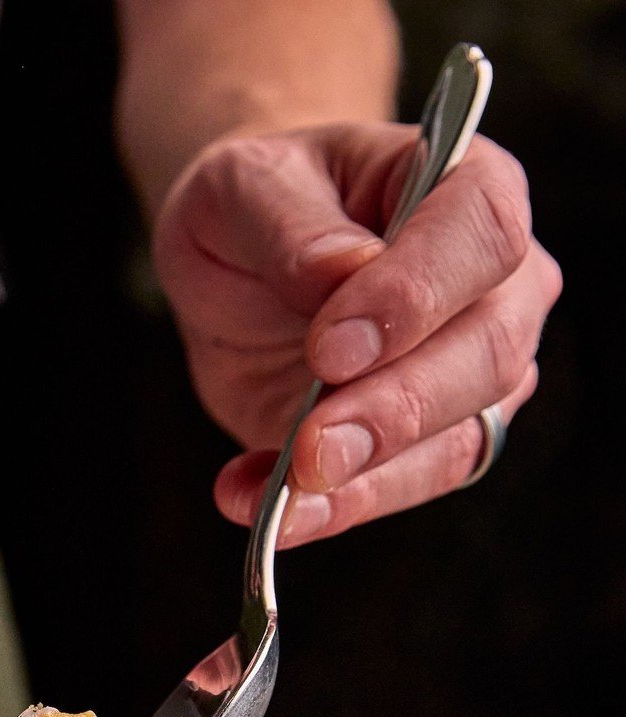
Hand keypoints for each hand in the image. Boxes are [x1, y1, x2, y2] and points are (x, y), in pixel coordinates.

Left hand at [151, 123, 561, 543]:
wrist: (237, 268)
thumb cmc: (258, 206)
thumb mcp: (244, 187)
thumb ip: (290, 226)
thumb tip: (339, 275)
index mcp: (465, 185)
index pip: (481, 234)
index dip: (414, 296)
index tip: (331, 348)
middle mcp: (496, 282)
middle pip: (489, 352)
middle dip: (396, 410)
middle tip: (312, 448)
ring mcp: (475, 371)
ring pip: (457, 439)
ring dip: (367, 480)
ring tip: (282, 494)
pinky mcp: (429, 443)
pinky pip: (399, 489)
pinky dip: (331, 511)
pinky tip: (269, 513)